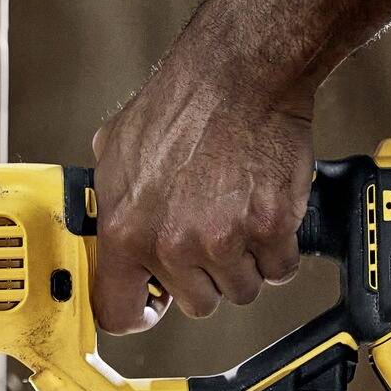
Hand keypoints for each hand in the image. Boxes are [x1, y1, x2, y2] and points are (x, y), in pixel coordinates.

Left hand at [89, 37, 314, 334]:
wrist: (237, 77)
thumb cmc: (179, 106)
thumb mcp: (114, 152)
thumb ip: (111, 203)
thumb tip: (111, 231)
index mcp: (125, 231)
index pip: (118, 311)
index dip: (138, 313)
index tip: (153, 305)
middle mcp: (172, 245)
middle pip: (196, 303)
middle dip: (203, 275)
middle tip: (208, 233)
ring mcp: (223, 241)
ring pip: (241, 290)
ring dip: (243, 263)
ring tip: (236, 214)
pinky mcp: (271, 230)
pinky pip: (279, 269)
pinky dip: (278, 249)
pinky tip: (264, 211)